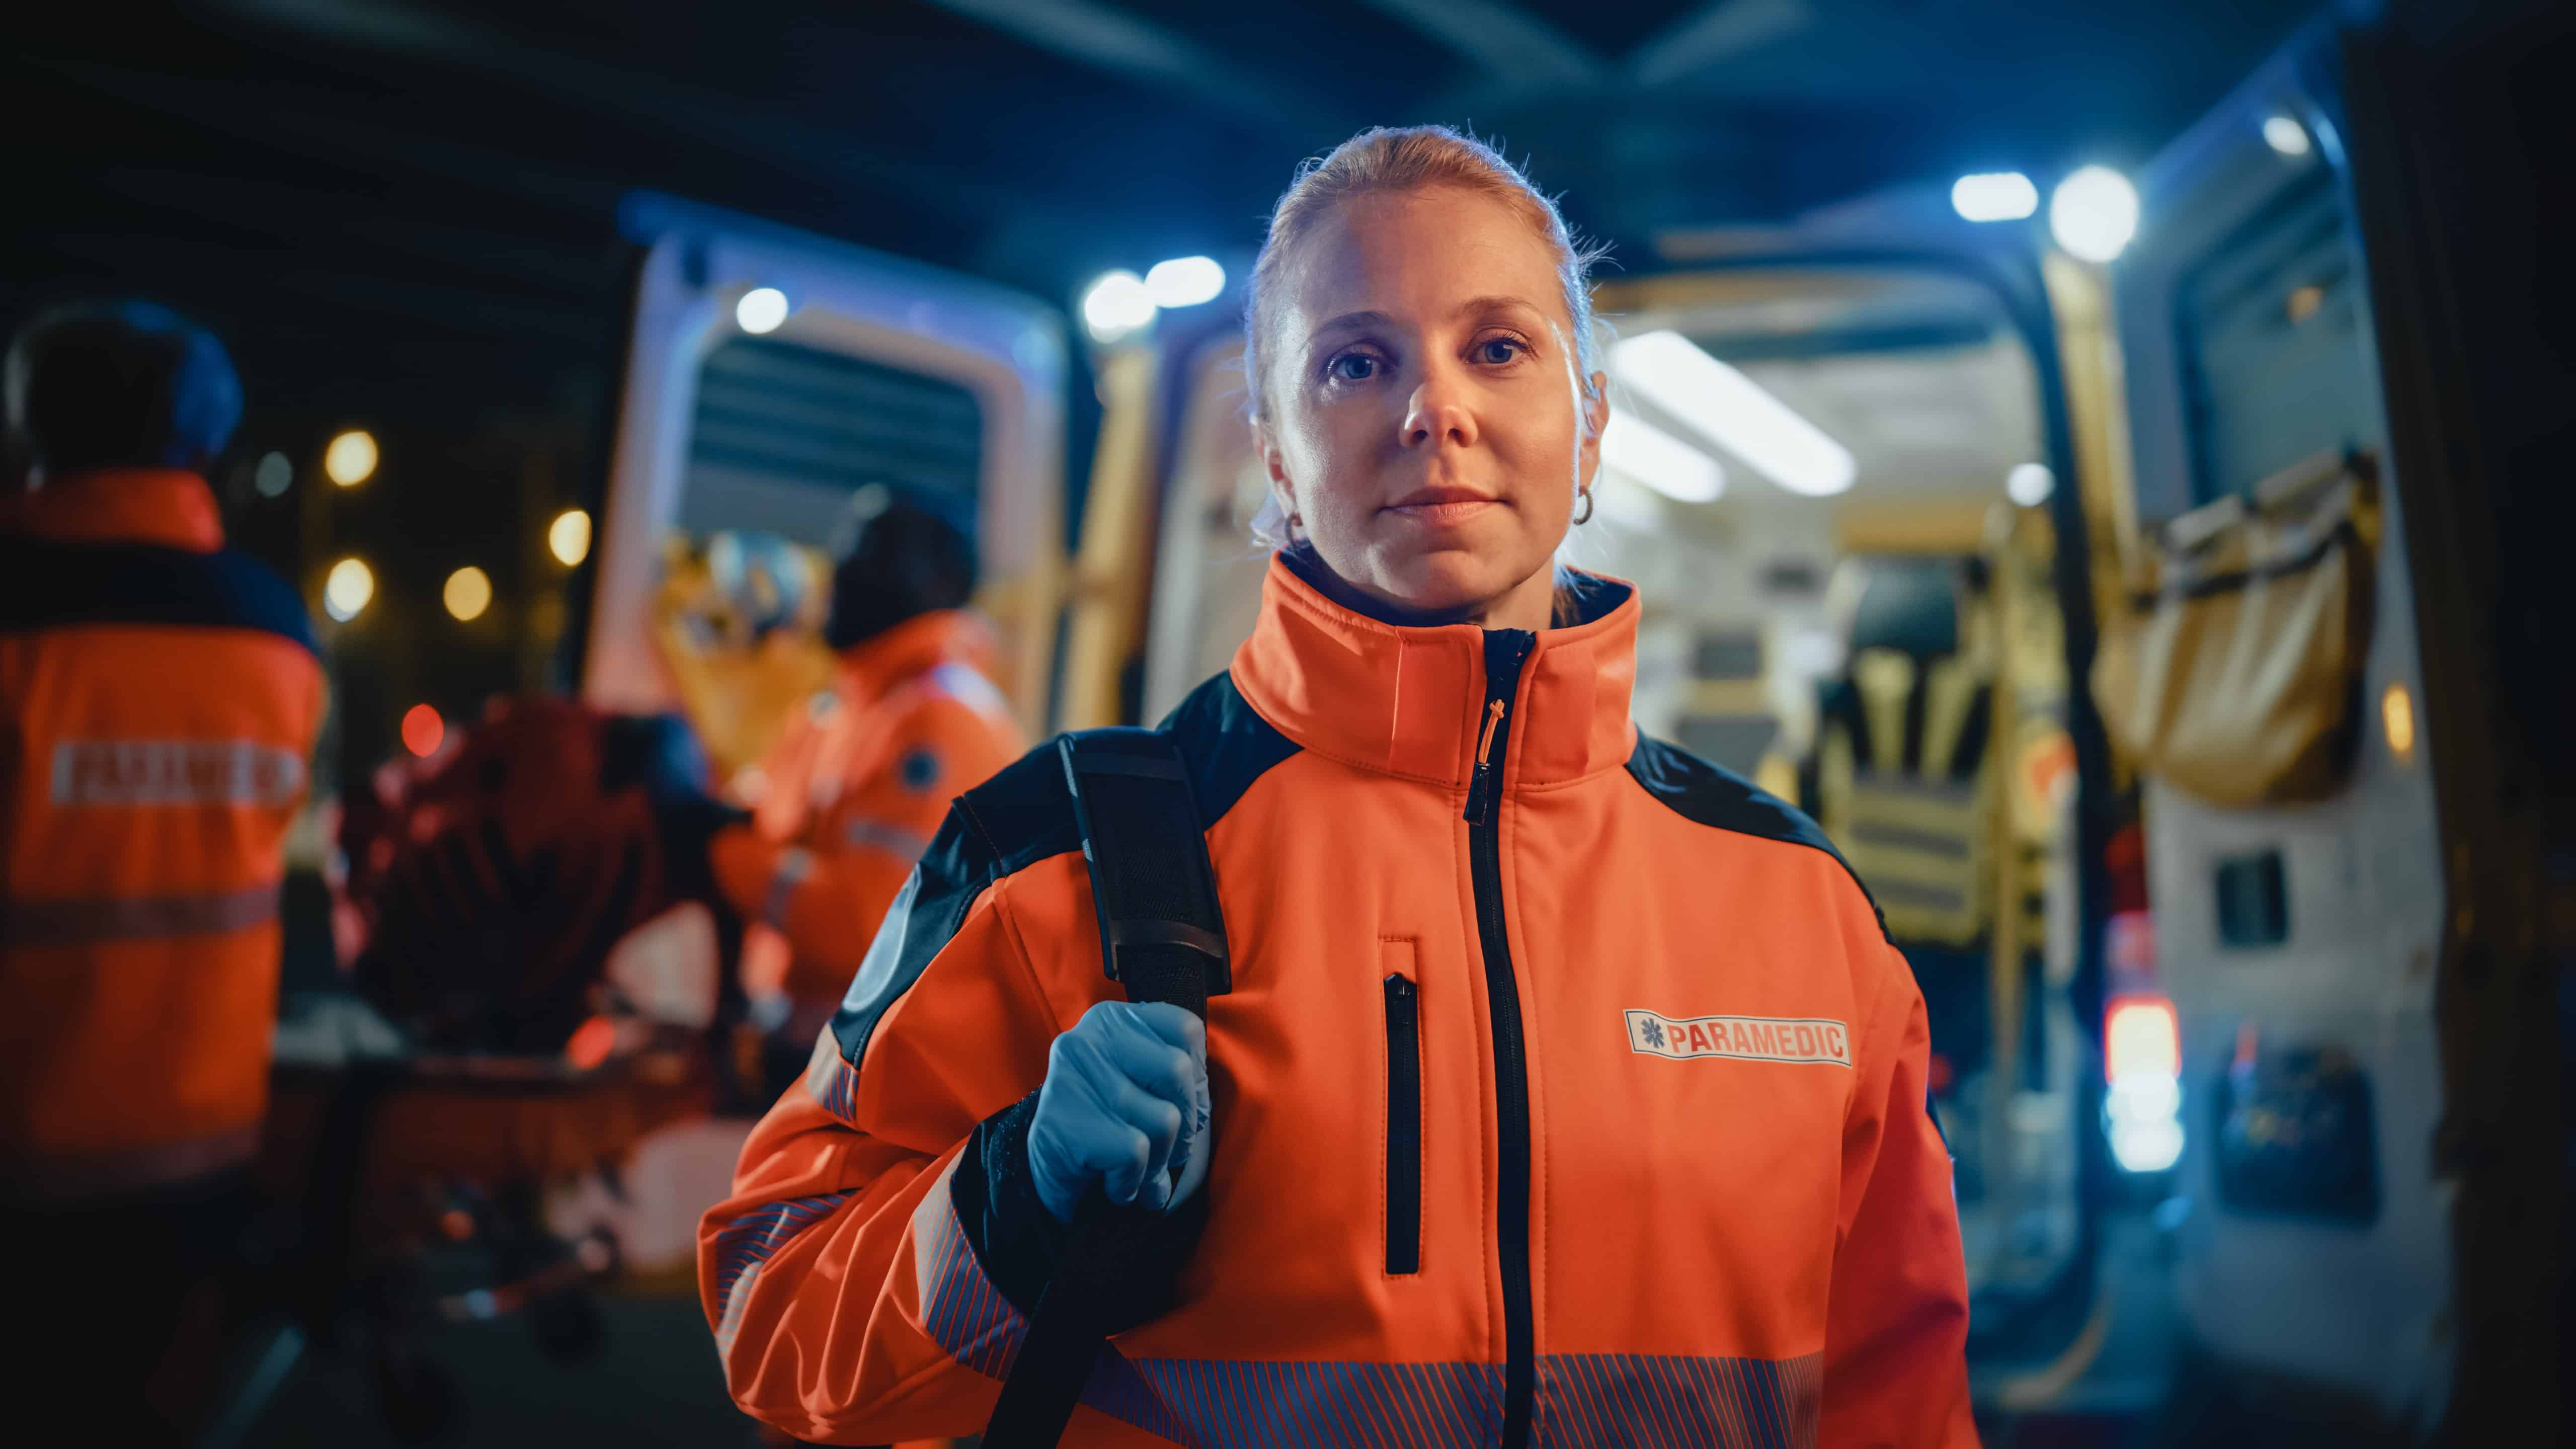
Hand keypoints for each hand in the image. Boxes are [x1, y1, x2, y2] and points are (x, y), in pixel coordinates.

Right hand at [1026, 1002, 1211, 1223]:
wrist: (1040, 1171)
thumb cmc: (1102, 1123)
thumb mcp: (1136, 1083)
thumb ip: (1171, 1075)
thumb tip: (1201, 1109)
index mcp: (1113, 1019)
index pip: (1185, 1030)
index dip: (1197, 1077)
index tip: (1180, 1106)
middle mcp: (1088, 1038)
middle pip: (1177, 1072)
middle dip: (1186, 1125)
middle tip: (1169, 1152)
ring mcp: (1072, 1078)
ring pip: (1164, 1119)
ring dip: (1160, 1162)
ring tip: (1139, 1174)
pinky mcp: (1066, 1122)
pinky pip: (1135, 1152)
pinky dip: (1134, 1181)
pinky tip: (1116, 1185)